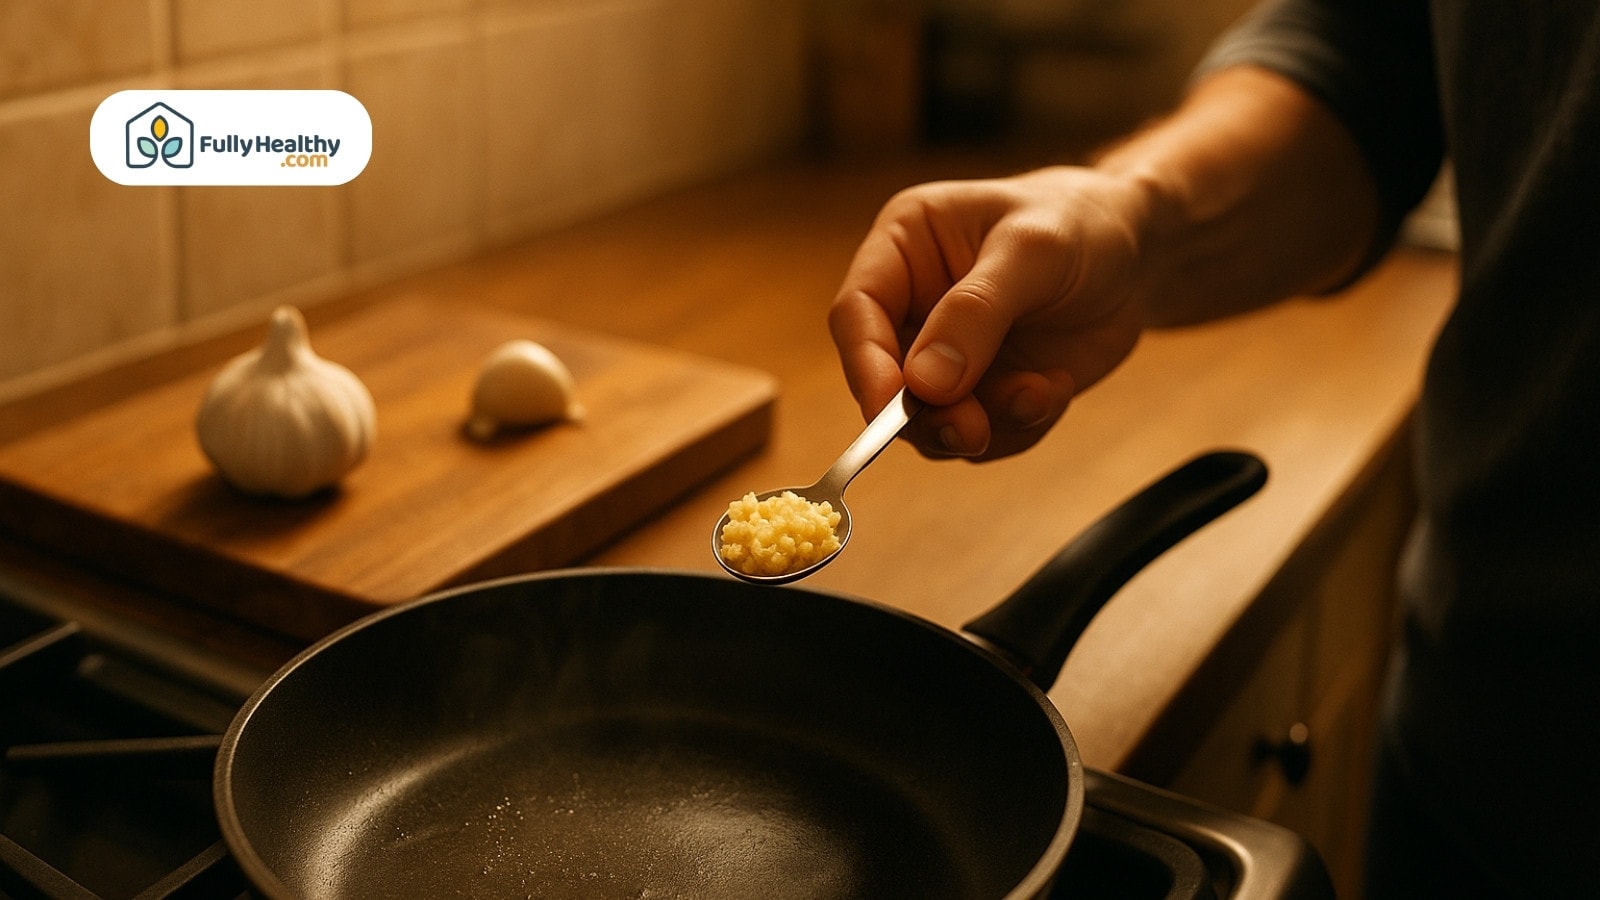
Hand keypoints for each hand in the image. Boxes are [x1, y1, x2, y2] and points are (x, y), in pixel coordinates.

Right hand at [828, 165, 1148, 459]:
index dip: (865, 366)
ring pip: (930, 421)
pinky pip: (980, 436)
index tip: (887, 410)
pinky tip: (1054, 387)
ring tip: (1041, 391)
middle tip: (974, 431)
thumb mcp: (1033, 251)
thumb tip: (923, 383)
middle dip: (930, 416)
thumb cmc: (1081, 223)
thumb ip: (976, 312)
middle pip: (884, 381)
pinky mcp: (982, 391)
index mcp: (904, 247)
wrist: (1138, 254)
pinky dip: (1018, 427)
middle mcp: (912, 304)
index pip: (856, 313)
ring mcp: (945, 354)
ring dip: (986, 424)